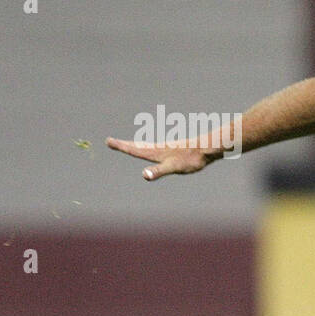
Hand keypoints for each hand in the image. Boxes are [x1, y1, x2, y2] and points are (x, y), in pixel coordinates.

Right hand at [105, 136, 219, 180]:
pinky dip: (149, 148)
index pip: (134, 150)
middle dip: (124, 145)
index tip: (108, 140)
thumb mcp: (173, 168)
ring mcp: (166, 149)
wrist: (207, 149)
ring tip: (128, 145)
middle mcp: (159, 149)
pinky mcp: (174, 151)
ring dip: (135, 146)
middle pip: (138, 147)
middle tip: (111, 142)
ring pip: (147, 147)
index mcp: (155, 152)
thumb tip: (144, 175)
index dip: (121, 146)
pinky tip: (154, 151)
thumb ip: (158, 171)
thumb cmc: (190, 159)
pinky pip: (157, 149)